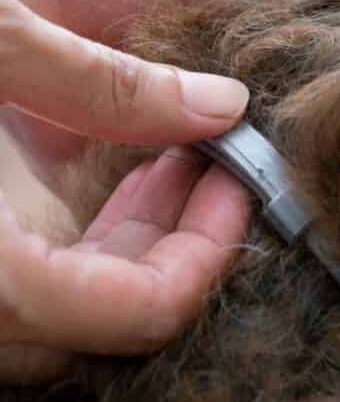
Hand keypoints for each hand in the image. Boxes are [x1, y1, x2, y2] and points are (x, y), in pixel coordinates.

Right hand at [0, 0, 250, 382]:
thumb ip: (100, 83)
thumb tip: (226, 104)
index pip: (139, 312)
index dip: (210, 255)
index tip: (234, 183)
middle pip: (115, 319)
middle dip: (185, 245)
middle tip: (222, 169)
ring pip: (78, 306)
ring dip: (144, 240)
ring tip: (186, 161)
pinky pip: (43, 282)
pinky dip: (94, 241)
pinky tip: (126, 173)